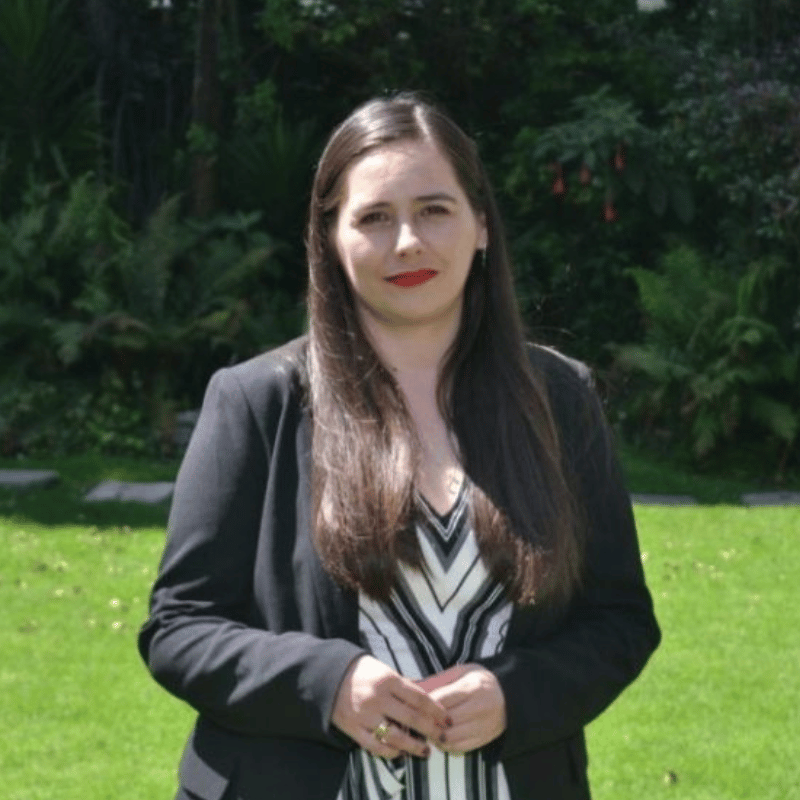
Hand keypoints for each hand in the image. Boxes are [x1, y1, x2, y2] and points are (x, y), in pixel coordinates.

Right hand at [331, 655, 449, 758]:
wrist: (327, 676)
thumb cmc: (360, 671)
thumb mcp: (383, 669)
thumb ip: (401, 684)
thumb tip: (424, 697)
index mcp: (388, 680)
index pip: (418, 697)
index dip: (435, 710)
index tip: (446, 718)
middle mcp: (378, 698)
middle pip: (411, 718)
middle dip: (431, 729)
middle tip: (443, 736)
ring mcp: (365, 715)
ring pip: (395, 736)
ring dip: (414, 746)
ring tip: (426, 751)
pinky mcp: (354, 729)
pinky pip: (376, 746)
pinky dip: (390, 752)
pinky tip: (401, 752)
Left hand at [416, 664, 505, 752]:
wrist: (509, 696)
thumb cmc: (479, 680)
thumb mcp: (461, 672)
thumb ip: (437, 680)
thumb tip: (411, 685)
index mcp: (473, 688)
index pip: (441, 700)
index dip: (424, 705)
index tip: (412, 704)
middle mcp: (480, 708)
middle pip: (444, 721)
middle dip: (427, 721)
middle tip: (415, 718)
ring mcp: (483, 726)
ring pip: (450, 737)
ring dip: (434, 735)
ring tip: (426, 727)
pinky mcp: (484, 739)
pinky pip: (458, 748)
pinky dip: (445, 745)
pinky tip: (439, 736)